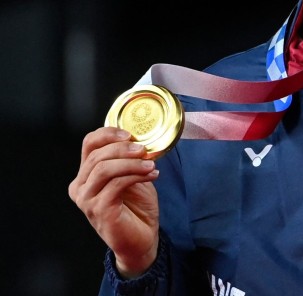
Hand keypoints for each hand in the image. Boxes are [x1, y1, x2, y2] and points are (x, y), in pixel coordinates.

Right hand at [68, 126, 160, 277]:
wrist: (141, 239)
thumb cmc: (136, 207)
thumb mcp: (132, 176)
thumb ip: (129, 159)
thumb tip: (140, 140)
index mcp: (86, 175)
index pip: (89, 144)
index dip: (108, 133)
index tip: (131, 134)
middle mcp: (80, 187)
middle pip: (96, 155)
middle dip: (123, 148)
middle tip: (144, 149)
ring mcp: (86, 200)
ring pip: (103, 169)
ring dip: (130, 163)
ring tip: (150, 165)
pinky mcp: (98, 210)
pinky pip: (115, 185)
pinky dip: (136, 176)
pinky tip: (152, 175)